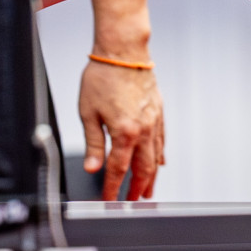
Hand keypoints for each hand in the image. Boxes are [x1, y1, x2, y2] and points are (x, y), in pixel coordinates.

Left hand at [78, 58, 164, 199]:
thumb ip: (93, 143)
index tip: (109, 199)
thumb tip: (93, 167)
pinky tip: (160, 161)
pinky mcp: (158, 111)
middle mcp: (143, 129)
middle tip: (133, 200)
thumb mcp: (88, 113)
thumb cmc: (103, 76)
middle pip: (143, 168)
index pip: (118, 169)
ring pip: (156, 156)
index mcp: (124, 132)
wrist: (123, 50)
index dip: (113, 188)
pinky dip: (160, 154)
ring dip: (152, 176)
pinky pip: (161, 139)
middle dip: (137, 188)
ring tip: (148, 189)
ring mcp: (154, 120)